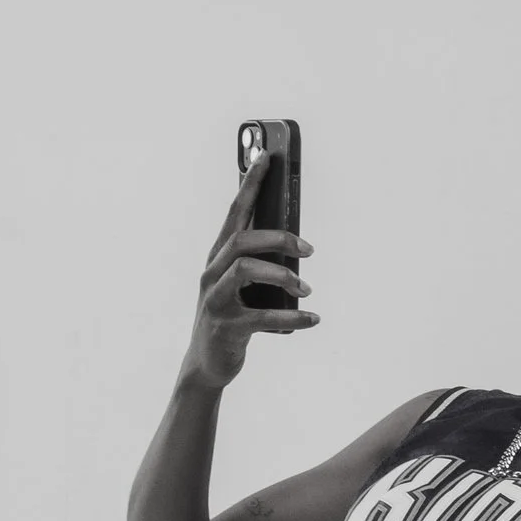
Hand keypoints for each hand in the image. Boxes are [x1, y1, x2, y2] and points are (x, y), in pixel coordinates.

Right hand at [184, 154, 315, 389]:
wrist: (207, 363)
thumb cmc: (231, 317)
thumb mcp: (242, 286)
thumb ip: (259, 263)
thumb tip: (295, 243)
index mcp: (219, 257)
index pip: (235, 212)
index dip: (249, 184)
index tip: (266, 157)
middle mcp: (213, 273)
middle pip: (242, 239)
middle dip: (278, 237)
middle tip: (308, 249)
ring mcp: (216, 299)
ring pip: (246, 270)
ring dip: (283, 276)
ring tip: (306, 290)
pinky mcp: (227, 326)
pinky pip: (263, 318)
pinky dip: (293, 318)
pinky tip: (313, 319)